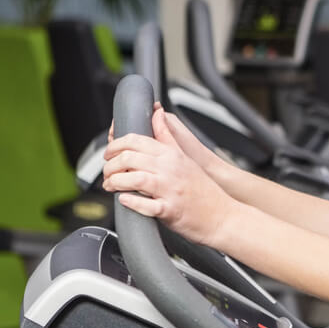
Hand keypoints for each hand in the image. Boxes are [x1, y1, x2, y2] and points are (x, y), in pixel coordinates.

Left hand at [102, 106, 231, 245]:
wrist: (222, 215)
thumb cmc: (202, 189)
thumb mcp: (184, 157)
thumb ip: (166, 136)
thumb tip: (157, 112)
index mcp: (171, 154)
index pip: (135, 140)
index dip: (115, 145)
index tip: (109, 154)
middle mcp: (170, 169)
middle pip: (129, 158)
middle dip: (109, 166)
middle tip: (106, 173)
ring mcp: (170, 190)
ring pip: (133, 179)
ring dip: (115, 183)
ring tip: (110, 187)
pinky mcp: (169, 210)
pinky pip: (145, 205)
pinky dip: (130, 202)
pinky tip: (123, 200)